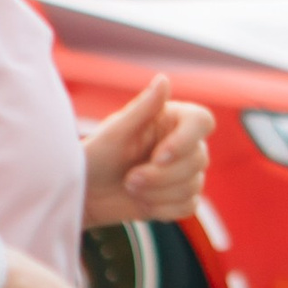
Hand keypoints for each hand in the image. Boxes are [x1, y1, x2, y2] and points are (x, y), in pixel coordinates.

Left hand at [84, 74, 213, 224]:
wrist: (85, 193)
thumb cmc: (96, 156)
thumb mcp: (115, 132)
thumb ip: (143, 108)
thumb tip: (164, 79)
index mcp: (170, 120)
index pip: (202, 121)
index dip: (186, 140)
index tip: (159, 156)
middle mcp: (182, 143)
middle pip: (198, 159)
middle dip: (161, 175)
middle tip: (129, 179)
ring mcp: (184, 172)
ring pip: (193, 185)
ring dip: (157, 193)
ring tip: (130, 187)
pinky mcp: (180, 198)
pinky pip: (188, 206)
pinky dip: (162, 208)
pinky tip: (141, 202)